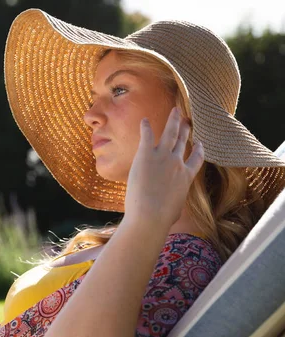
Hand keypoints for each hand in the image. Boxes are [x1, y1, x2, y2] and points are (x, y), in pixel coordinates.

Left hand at [123, 107, 203, 228]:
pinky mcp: (146, 155)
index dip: (199, 149)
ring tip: (174, 111)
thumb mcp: (175, 209)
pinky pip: (147, 136)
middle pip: (183, 142)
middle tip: (186, 120)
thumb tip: (171, 212)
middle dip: (185, 129)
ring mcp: (162, 157)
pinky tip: (143, 120)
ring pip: (170, 133)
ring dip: (172, 121)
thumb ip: (175, 203)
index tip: (198, 142)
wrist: (150, 214)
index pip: (197, 158)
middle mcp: (177, 163)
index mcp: (187, 176)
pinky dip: (145, 127)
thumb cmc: (162, 218)